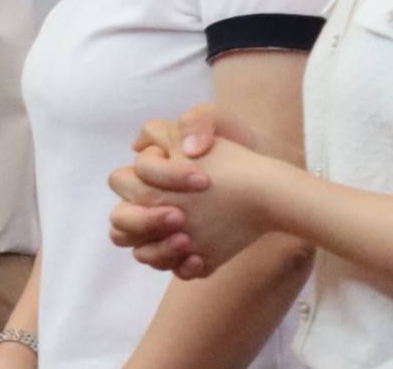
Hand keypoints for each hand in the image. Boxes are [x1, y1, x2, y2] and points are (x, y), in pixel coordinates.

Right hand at [109, 129, 283, 277]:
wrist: (272, 184)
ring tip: (188, 240)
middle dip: (144, 220)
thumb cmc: (239, 150)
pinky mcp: (191, 255)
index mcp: (147, 175)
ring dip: (159, 248)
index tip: (202, 180)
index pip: (124, 181)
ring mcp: (170, 233)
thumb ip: (193, 121)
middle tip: (180, 217)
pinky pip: (173, 270)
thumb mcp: (218, 123)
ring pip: (139, 251)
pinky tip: (203, 258)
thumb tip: (176, 149)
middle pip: (120, 220)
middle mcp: (152, 206)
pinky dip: (183, 266)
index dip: (157, 179)